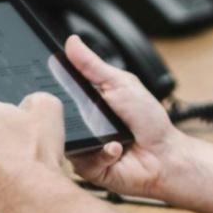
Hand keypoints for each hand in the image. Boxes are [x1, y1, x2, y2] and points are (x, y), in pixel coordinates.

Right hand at [64, 35, 191, 200]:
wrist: (165, 154)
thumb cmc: (148, 120)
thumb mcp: (120, 84)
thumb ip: (93, 65)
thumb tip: (72, 42)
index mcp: (85, 104)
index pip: (58, 94)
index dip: (52, 89)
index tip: (47, 80)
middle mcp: (79, 127)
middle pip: (56, 119)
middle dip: (68, 114)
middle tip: (86, 111)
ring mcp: (82, 149)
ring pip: (65, 142)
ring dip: (90, 136)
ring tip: (109, 132)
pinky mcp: (88, 170)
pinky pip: (82, 162)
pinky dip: (102, 153)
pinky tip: (117, 149)